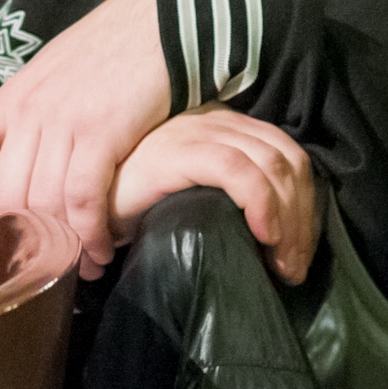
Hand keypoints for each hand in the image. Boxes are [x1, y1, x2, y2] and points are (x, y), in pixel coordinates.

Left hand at [0, 0, 166, 279]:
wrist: (159, 20)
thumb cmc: (108, 52)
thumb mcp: (50, 76)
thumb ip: (21, 116)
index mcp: (10, 99)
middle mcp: (28, 110)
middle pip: (4, 197)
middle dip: (18, 245)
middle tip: (38, 276)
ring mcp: (63, 119)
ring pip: (43, 203)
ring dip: (60, 248)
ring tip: (78, 269)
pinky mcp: (102, 129)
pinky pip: (83, 197)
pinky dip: (89, 233)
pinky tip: (100, 249)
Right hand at [111, 105, 320, 285]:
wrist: (83, 201)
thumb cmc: (136, 206)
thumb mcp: (195, 197)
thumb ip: (229, 196)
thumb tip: (280, 240)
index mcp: (223, 126)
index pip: (287, 154)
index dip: (305, 205)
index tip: (298, 254)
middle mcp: (216, 120)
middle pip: (288, 160)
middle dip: (302, 219)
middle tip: (294, 268)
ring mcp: (197, 132)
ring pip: (272, 165)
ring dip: (289, 220)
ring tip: (282, 264)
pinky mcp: (179, 151)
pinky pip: (238, 171)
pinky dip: (263, 204)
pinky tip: (264, 237)